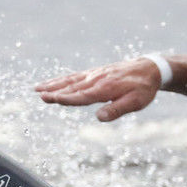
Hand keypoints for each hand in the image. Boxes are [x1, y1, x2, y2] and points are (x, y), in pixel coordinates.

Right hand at [35, 58, 162, 121]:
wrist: (149, 68)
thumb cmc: (144, 88)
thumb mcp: (136, 102)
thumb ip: (117, 109)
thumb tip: (99, 117)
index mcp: (106, 88)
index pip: (83, 96)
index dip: (67, 99)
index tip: (52, 99)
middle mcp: (97, 80)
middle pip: (73, 87)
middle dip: (55, 92)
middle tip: (39, 95)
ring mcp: (94, 75)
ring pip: (70, 80)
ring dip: (53, 84)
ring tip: (37, 89)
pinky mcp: (94, 72)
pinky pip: (75, 76)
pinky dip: (61, 79)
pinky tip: (51, 83)